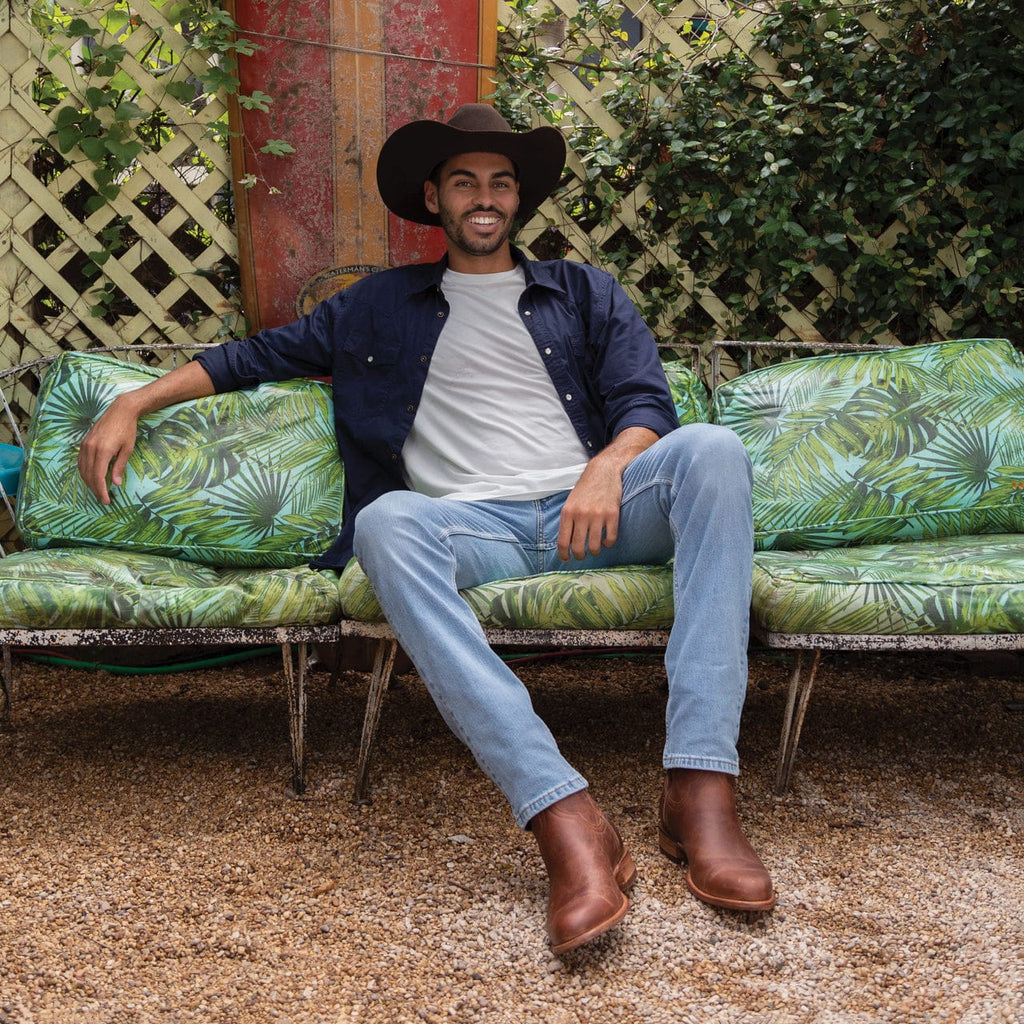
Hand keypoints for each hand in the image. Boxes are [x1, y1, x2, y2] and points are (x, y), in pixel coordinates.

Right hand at [76, 360, 214, 504]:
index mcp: (102, 451)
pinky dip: (85, 471)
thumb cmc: (127, 430)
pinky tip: (92, 476)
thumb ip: (119, 467)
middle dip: (95, 489)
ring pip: (82, 469)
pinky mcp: (84, 441)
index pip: (98, 477)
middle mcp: (90, 448)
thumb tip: (115, 483)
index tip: (106, 500)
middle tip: (103, 498)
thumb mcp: (127, 450)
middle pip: (88, 475)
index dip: (101, 491)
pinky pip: (81, 461)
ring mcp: (85, 444)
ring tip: (98, 490)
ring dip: (88, 481)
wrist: (121, 410)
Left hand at [556, 427, 660, 561]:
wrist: (603, 471)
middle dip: (580, 555)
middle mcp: (581, 515)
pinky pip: (610, 539)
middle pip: (579, 547)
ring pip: (595, 547)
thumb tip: (566, 543)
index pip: (563, 541)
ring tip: (595, 548)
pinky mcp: (612, 515)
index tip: (566, 559)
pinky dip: (608, 544)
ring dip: (595, 551)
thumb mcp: (571, 502)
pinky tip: (606, 540)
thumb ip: (568, 521)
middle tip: (582, 555)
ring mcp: (598, 516)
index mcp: (568, 513)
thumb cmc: (586, 488)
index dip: (564, 554)